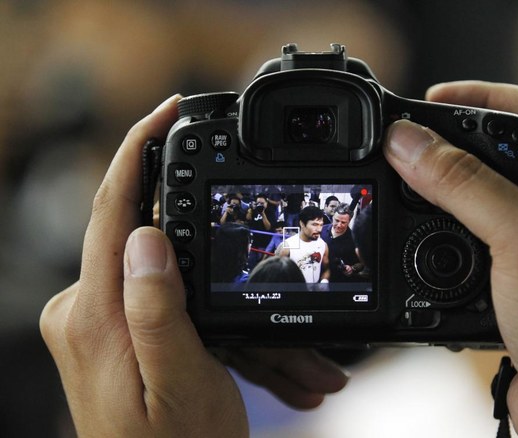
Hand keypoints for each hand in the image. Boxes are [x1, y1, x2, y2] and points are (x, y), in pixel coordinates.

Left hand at [40, 96, 347, 436]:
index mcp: (96, 317)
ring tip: (296, 363)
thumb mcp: (180, 383)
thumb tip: (146, 234)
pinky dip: (214, 316)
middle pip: (150, 239)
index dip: (139, 152)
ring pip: (170, 276)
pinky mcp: (116, 330)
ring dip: (230, 300)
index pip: (112, 210)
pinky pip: (167, 299)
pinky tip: (260, 355)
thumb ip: (156, 309)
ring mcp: (100, 321)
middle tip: (260, 256)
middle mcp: (87, 311)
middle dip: (214, 242)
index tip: (166, 110)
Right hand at [384, 81, 517, 436]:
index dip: (489, 94)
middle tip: (417, 142)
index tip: (436, 98)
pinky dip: (452, 238)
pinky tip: (429, 243)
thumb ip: (463, 184)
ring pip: (495, 202)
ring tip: (415, 186)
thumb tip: (410, 142)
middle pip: (514, 154)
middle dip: (463, 142)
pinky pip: (484, 246)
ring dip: (454, 192)